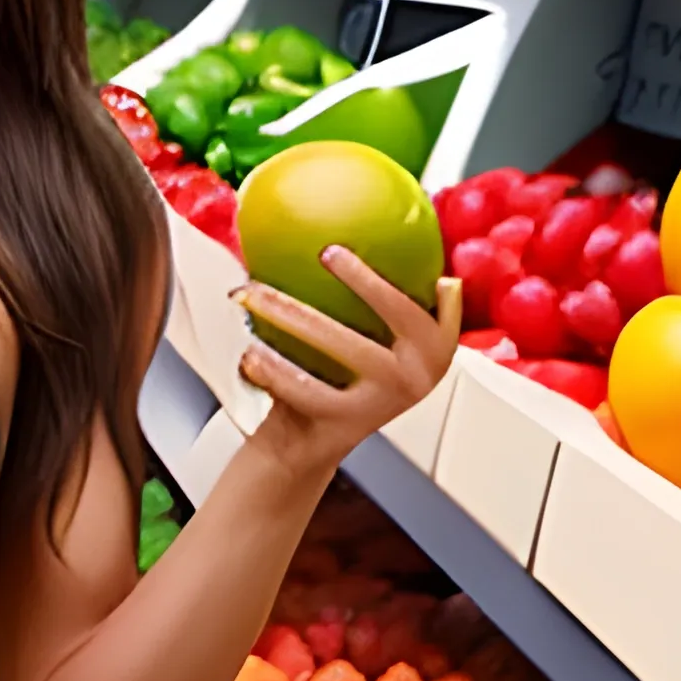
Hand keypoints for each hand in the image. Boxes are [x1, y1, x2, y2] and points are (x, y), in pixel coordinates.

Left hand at [233, 247, 459, 476]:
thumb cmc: (336, 379)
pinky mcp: (350, 422)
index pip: (424, 303)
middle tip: (325, 252)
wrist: (309, 441)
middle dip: (362, 278)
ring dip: (293, 314)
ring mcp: (386, 399)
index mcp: (431, 350)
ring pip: (342, 346)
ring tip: (254, 294)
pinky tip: (249, 352)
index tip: (355, 247)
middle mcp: (418, 374)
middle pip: (393, 314)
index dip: (403, 273)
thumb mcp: (370, 343)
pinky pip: (306, 387)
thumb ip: (375, 303)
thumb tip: (343, 238)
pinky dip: (273, 367)